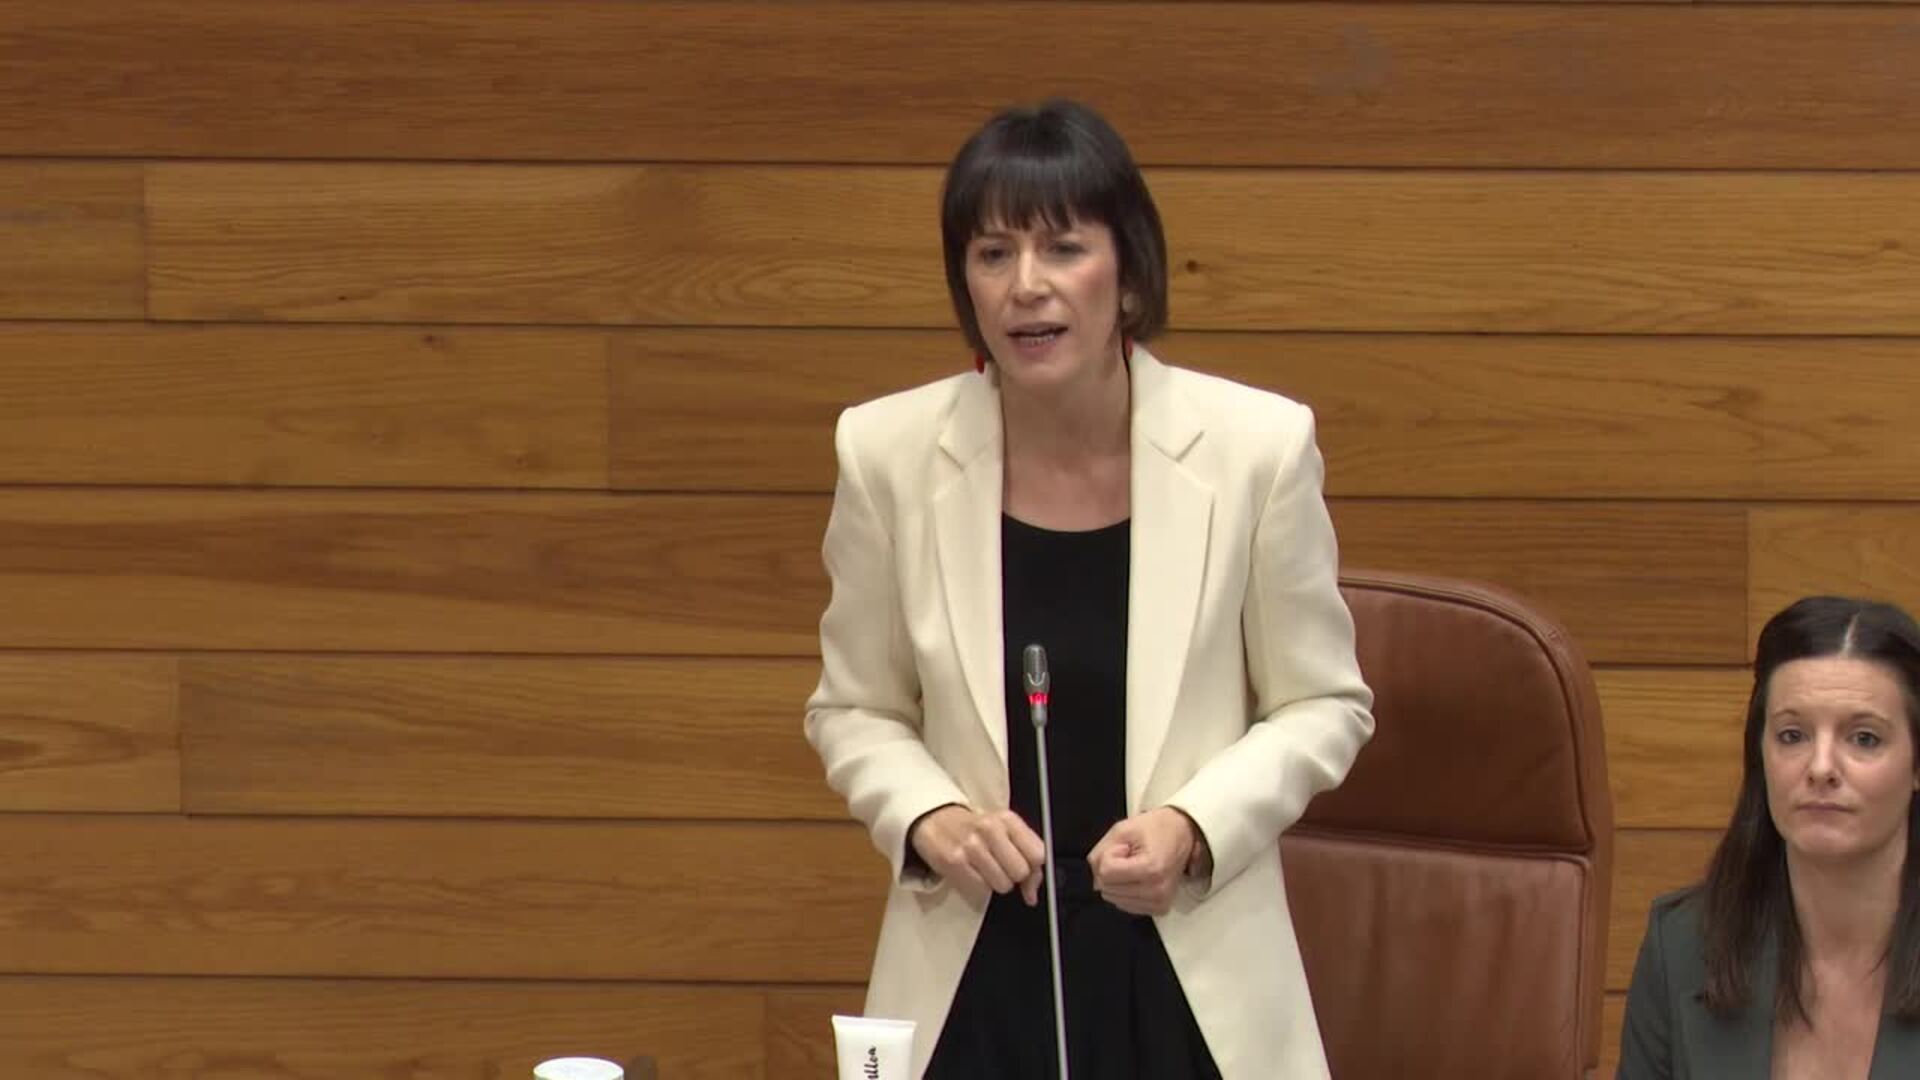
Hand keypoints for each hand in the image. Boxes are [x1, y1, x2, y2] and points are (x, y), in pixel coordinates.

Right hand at [909, 805, 1045, 905]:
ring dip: (995, 883)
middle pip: (1021, 872)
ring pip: (1002, 885)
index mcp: (1007, 819)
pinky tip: (971, 873)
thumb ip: (1025, 854)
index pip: (1038, 853)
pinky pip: (981, 890)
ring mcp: (972, 845)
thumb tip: (1032, 892)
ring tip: (984, 869)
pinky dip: (978, 887)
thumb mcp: (1003, 829)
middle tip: (1001, 868)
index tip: (1028, 874)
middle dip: (1014, 877)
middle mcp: (991, 829)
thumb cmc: (973, 827)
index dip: (1035, 871)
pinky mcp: (954, 861)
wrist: (934, 819)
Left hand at [1088, 807, 1199, 915]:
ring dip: (1119, 881)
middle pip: (1107, 888)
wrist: (1182, 833)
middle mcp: (1157, 890)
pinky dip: (1126, 891)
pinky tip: (1139, 877)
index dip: (1110, 855)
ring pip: (1113, 899)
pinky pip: (1125, 905)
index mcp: (1151, 869)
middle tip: (1130, 856)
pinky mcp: (1159, 909)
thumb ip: (1100, 852)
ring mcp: (1160, 902)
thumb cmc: (1156, 829)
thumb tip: (1095, 879)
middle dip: (1112, 869)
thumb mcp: (1122, 830)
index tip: (1125, 848)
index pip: (1105, 873)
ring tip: (1136, 865)